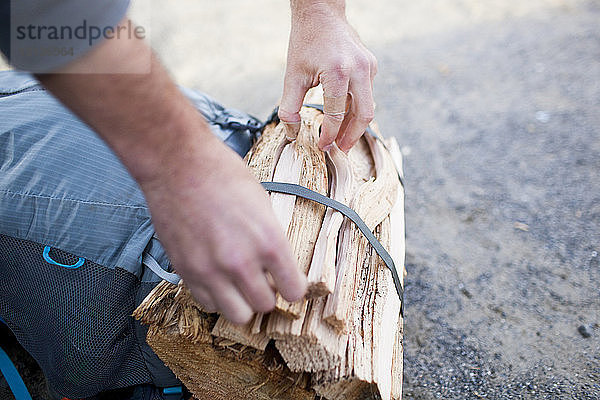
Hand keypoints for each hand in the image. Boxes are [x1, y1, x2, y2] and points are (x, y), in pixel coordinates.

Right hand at [37, 17, 306, 324]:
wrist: (178, 164)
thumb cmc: (223, 174)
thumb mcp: (263, 203)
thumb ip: (271, 239)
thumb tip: (277, 264)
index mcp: (269, 242)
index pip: (294, 291)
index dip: (292, 287)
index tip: (287, 283)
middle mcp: (242, 262)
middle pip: (265, 306)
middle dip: (266, 294)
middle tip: (261, 280)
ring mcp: (211, 270)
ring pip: (237, 315)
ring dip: (242, 302)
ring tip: (238, 285)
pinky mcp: (186, 271)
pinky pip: (207, 303)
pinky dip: (215, 296)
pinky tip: (216, 278)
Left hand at [279, 1, 376, 151]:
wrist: (321, 12)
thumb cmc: (306, 41)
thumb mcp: (293, 75)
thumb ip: (290, 107)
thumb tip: (292, 134)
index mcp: (337, 72)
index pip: (336, 115)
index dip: (329, 135)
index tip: (322, 146)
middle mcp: (359, 69)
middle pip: (364, 115)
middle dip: (352, 137)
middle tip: (340, 151)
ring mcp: (369, 67)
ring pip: (367, 105)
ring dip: (354, 124)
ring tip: (341, 138)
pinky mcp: (371, 66)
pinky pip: (366, 94)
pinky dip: (355, 109)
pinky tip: (343, 117)